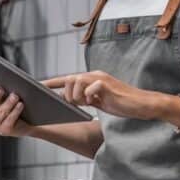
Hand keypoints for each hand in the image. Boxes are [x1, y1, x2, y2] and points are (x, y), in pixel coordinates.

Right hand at [0, 79, 32, 136]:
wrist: (24, 122)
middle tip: (0, 88)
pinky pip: (9, 121)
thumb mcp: (2, 96)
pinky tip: (20, 105)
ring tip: (14, 95)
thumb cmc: (10, 105)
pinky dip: (15, 112)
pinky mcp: (5, 131)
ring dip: (7, 104)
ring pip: (0, 114)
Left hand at [42, 71, 163, 119]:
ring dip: (78, 97)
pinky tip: (97, 103)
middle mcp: (93, 75)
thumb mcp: (99, 101)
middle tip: (81, 104)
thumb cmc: (121, 104)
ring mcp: (100, 78)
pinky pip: (88, 89)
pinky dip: (89, 98)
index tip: (38, 86)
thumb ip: (85, 99)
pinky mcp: (106, 84)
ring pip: (75, 83)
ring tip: (89, 104)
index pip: (66, 78)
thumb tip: (69, 101)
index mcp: (90, 78)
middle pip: (68, 80)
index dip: (51, 82)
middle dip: (68, 95)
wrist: (142, 104)